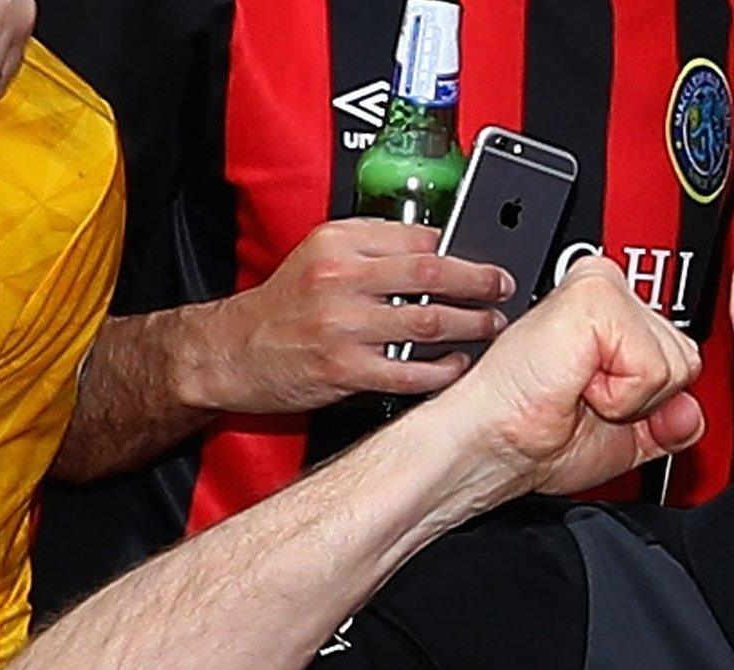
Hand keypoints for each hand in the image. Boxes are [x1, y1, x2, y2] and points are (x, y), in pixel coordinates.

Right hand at [186, 217, 515, 412]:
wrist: (230, 351)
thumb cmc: (282, 306)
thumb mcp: (319, 255)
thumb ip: (372, 249)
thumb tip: (436, 250)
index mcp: (338, 242)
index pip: (417, 236)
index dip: (462, 246)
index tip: (486, 255)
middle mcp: (341, 278)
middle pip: (433, 272)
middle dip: (480, 281)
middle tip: (503, 287)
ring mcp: (344, 325)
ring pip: (429, 320)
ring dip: (471, 324)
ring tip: (491, 325)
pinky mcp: (345, 369)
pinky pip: (411, 370)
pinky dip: (442, 368)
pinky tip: (457, 363)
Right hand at [452, 256, 703, 499]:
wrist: (491, 442)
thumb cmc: (533, 434)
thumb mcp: (627, 439)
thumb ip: (670, 424)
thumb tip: (693, 413)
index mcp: (614, 318)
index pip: (682, 355)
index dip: (654, 399)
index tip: (602, 405)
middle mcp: (610, 294)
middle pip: (686, 357)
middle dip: (646, 399)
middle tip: (588, 400)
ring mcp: (603, 288)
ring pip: (675, 361)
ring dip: (631, 397)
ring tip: (581, 392)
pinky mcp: (597, 297)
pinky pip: (654, 364)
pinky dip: (621, 395)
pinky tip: (578, 384)